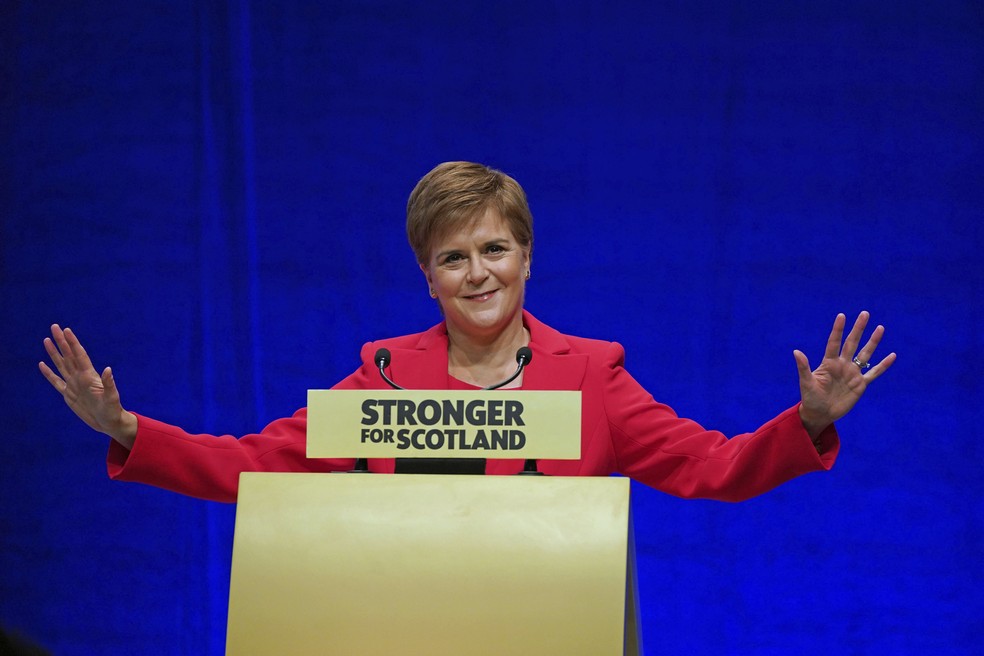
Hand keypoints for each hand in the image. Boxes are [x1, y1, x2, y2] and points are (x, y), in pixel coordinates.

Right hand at [39, 324, 136, 448]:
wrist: (108, 422)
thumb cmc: (113, 410)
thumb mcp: (112, 397)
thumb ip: (109, 384)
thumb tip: (108, 369)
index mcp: (89, 376)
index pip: (79, 355)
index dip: (73, 343)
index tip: (66, 330)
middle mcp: (80, 377)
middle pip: (68, 355)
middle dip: (61, 341)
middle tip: (54, 326)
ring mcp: (73, 385)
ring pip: (61, 365)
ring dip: (54, 353)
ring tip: (46, 340)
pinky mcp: (68, 395)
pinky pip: (56, 381)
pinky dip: (48, 373)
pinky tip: (42, 364)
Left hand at [794, 311, 895, 438]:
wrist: (820, 413)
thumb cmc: (810, 398)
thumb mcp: (806, 383)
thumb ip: (803, 367)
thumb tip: (796, 351)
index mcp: (829, 363)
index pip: (834, 343)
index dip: (838, 330)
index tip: (842, 315)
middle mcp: (842, 365)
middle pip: (852, 343)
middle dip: (858, 329)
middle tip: (865, 313)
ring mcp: (852, 374)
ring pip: (865, 354)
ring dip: (873, 342)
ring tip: (880, 328)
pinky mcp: (860, 385)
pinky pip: (874, 373)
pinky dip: (883, 365)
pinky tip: (892, 355)